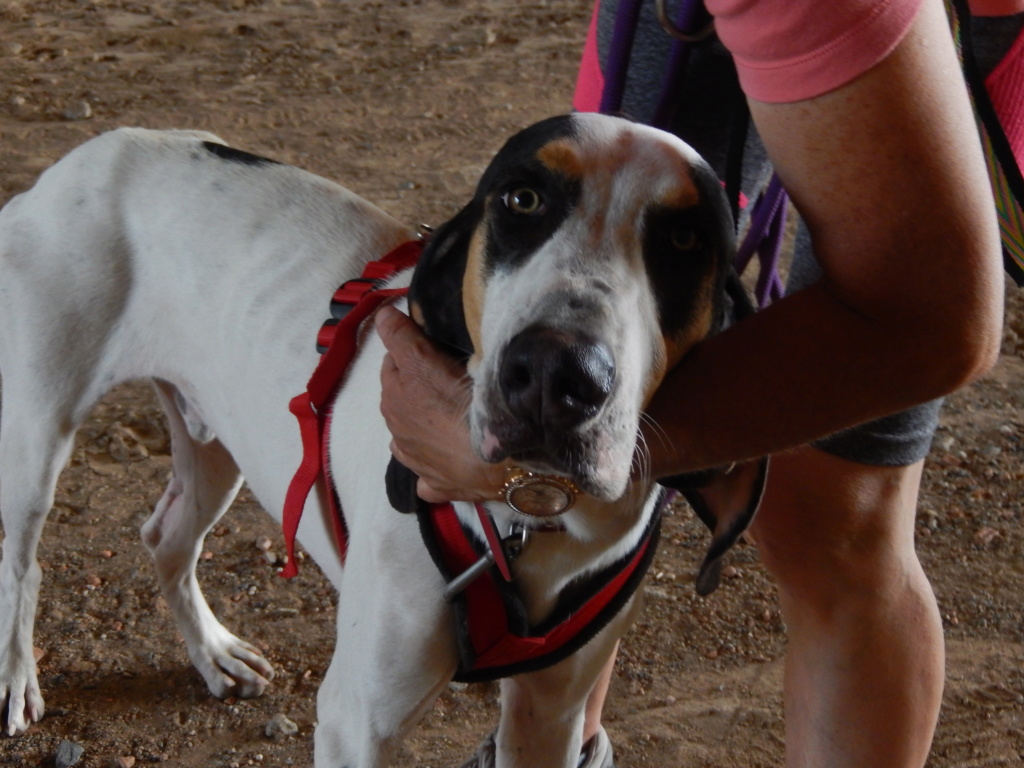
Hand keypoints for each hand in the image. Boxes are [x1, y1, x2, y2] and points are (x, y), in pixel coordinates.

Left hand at [375, 305, 505, 502]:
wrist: (492, 458)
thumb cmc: (459, 403)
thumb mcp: (426, 360)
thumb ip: (401, 336)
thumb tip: (382, 315)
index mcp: (392, 398)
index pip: (393, 363)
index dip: (412, 352)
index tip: (434, 347)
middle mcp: (397, 432)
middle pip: (402, 398)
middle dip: (416, 387)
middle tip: (447, 377)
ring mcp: (416, 462)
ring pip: (411, 436)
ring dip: (423, 424)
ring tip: (451, 416)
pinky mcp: (436, 486)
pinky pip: (428, 475)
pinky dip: (434, 465)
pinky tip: (449, 459)